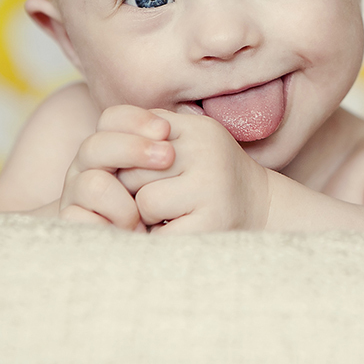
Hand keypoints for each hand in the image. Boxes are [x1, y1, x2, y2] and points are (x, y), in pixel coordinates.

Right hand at [58, 105, 174, 229]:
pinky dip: (107, 227)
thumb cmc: (174, 213)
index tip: (165, 130)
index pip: (112, 120)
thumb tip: (167, 126)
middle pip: (96, 145)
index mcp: (111, 149)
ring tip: (144, 220)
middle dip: (132, 149)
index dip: (135, 121)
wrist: (152, 261)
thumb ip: (164, 149)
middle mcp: (88, 168)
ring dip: (123, 204)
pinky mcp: (71, 224)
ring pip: (92, 184)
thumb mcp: (174, 176)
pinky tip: (128, 237)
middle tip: (167, 157)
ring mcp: (75, 196)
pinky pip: (78, 219)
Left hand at [116, 110, 270, 233]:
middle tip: (160, 196)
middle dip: (134, 188)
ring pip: (144, 200)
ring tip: (173, 213)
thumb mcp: (185, 145)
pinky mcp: (212, 222)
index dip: (121, 155)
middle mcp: (207, 150)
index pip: (126, 127)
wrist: (263, 209)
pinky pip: (159, 231)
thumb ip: (146, 137)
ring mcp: (212, 186)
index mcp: (197, 128)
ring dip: (148, 215)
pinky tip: (180, 229)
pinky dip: (161, 236)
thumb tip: (101, 165)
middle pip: (132, 168)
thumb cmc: (209, 178)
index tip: (133, 169)